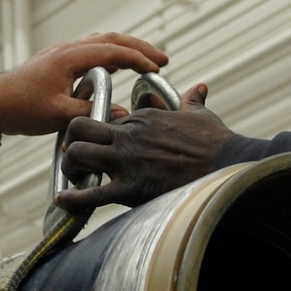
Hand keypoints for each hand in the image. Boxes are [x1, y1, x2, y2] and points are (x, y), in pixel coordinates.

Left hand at [0, 32, 167, 134]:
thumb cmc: (22, 107)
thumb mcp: (58, 115)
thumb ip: (91, 113)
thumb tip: (122, 116)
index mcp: (70, 57)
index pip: (113, 51)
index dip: (139, 58)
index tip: (157, 69)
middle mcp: (69, 49)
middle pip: (112, 39)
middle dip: (139, 47)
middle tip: (162, 60)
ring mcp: (64, 53)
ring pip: (102, 42)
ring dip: (126, 49)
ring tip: (147, 61)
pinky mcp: (60, 61)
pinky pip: (92, 50)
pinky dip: (111, 54)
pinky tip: (118, 67)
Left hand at [56, 83, 232, 210]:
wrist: (227, 165)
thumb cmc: (215, 142)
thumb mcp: (200, 115)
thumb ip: (192, 101)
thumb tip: (198, 88)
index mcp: (141, 119)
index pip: (103, 116)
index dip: (93, 130)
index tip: (92, 141)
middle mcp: (128, 136)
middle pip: (79, 128)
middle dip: (70, 142)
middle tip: (73, 157)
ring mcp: (127, 162)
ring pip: (78, 156)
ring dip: (70, 168)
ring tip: (73, 179)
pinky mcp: (132, 189)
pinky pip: (92, 194)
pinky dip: (73, 200)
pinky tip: (62, 203)